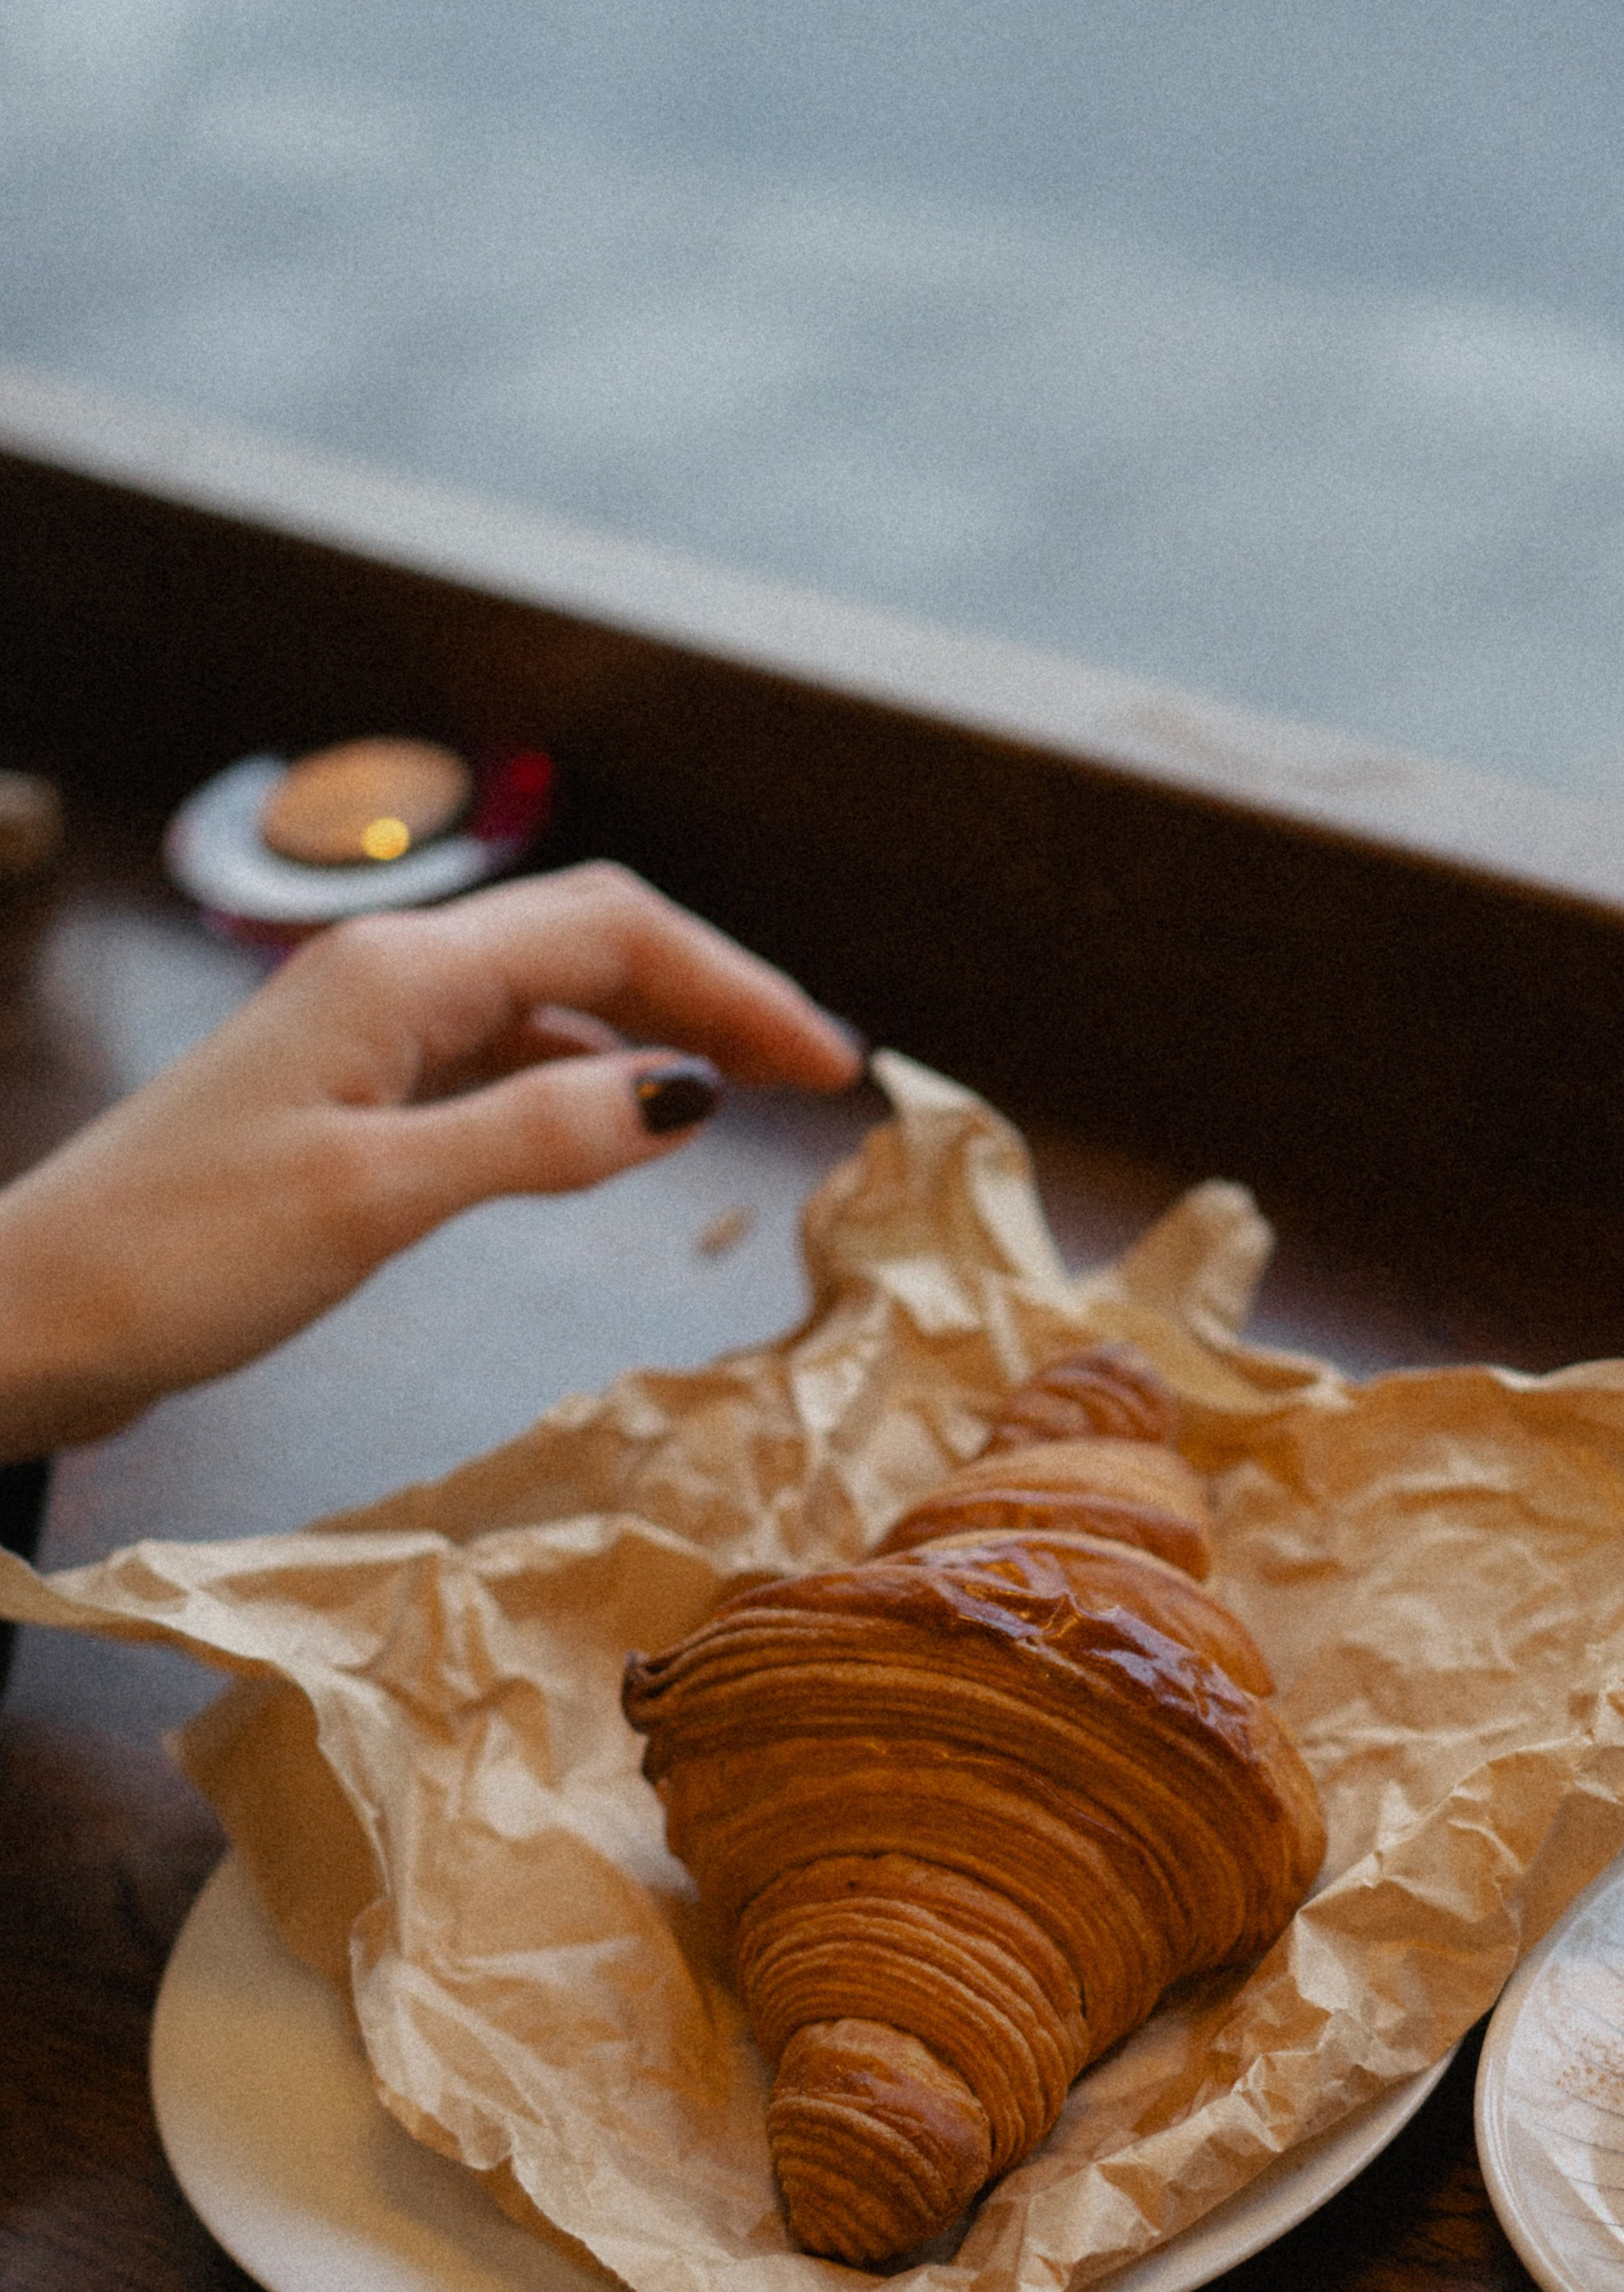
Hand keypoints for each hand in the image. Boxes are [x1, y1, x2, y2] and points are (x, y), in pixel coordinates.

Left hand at [0, 862, 862, 1460]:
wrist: (35, 1315)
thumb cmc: (179, 1261)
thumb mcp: (375, 1201)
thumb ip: (532, 1138)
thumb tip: (680, 1097)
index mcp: (399, 976)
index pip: (614, 931)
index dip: (737, 987)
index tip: (832, 1065)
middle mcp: (386, 978)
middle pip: (591, 943)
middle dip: (714, 994)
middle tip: (816, 1076)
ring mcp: (363, 1035)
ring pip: (547, 998)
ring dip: (654, 1031)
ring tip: (744, 1096)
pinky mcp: (346, 1100)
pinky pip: (497, 1055)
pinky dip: (581, 1075)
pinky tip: (615, 1126)